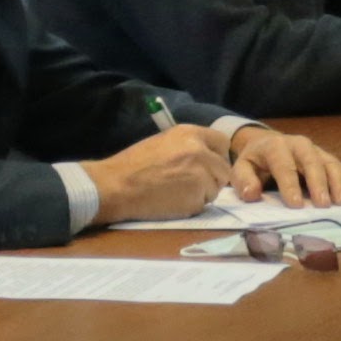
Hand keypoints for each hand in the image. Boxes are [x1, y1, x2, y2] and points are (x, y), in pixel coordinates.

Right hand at [86, 121, 232, 224]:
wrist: (116, 186)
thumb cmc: (133, 165)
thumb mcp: (163, 142)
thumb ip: (187, 146)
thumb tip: (206, 156)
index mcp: (190, 133)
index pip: (222, 143)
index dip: (217, 156)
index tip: (208, 165)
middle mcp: (200, 151)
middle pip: (223, 169)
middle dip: (212, 179)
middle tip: (190, 185)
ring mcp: (200, 174)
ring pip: (215, 189)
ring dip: (202, 194)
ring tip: (177, 193)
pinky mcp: (196, 197)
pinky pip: (203, 204)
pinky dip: (191, 206)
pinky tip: (172, 202)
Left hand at [227, 121, 340, 205]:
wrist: (267, 145)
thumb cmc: (256, 162)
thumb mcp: (242, 168)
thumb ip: (244, 181)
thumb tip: (251, 194)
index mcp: (275, 146)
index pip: (284, 165)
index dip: (290, 185)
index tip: (296, 205)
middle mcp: (299, 145)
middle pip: (312, 161)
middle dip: (319, 183)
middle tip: (323, 205)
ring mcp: (316, 150)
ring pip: (331, 163)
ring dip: (339, 183)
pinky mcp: (328, 158)